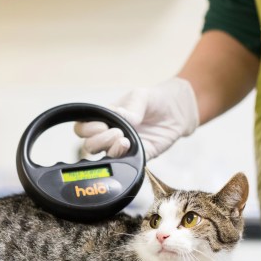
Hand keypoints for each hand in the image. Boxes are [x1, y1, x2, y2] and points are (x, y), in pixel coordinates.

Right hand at [75, 78, 198, 159]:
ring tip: (125, 140)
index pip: (83, 128)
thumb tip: (120, 118)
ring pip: (103, 157)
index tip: (102, 124)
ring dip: (111, 149)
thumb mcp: (140, 96)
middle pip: (89, 146)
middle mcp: (109, 135)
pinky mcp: (137, 157)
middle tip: (117, 132)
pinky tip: (131, 148)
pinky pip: (124, 164)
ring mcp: (122, 148)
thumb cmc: (155, 100)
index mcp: (104, 119)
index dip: (87, 129)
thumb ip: (129, 108)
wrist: (178, 111)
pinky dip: (124, 158)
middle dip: (98, 140)